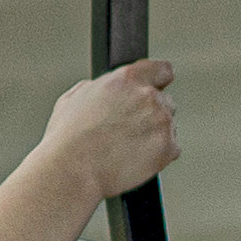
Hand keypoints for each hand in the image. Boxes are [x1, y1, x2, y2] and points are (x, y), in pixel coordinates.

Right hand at [38, 57, 183, 200]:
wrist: (73, 170)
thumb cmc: (68, 138)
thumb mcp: (74, 98)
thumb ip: (100, 87)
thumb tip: (106, 89)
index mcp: (127, 78)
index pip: (162, 69)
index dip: (158, 80)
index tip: (157, 88)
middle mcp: (148, 96)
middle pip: (165, 100)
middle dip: (152, 112)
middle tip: (130, 129)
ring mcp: (161, 122)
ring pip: (169, 125)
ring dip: (155, 133)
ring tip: (127, 146)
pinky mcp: (168, 147)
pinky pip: (172, 148)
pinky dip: (159, 154)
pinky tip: (135, 158)